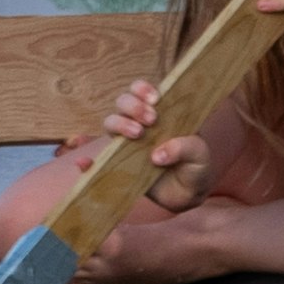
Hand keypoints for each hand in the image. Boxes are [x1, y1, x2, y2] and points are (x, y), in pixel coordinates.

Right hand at [77, 80, 215, 211]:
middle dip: (133, 106)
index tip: (155, 100)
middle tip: (150, 121)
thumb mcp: (199, 155)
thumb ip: (184, 148)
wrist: (189, 194)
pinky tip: (83, 163)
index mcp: (160, 113)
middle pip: (123, 103)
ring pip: (110, 123)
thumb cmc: (195, 166)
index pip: (143, 91)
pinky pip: (97, 160)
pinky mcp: (120, 164)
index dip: (143, 89)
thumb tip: (157, 154)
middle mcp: (140, 124)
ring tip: (138, 135)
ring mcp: (128, 143)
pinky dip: (87, 162)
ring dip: (119, 124)